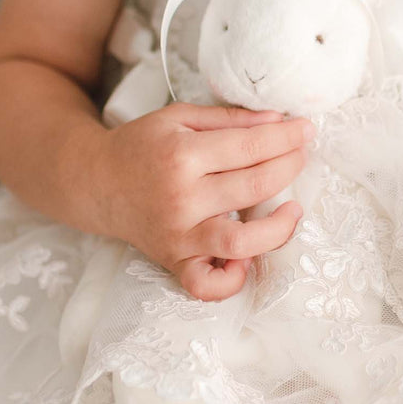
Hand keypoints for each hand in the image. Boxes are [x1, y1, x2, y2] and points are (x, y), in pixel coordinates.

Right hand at [94, 103, 314, 301]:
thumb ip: (230, 119)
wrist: (95, 183)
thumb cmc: (142, 147)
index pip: (251, 146)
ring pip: (242, 242)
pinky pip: (208, 285)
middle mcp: (181, 199)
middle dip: (291, 166)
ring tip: (292, 209)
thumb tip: (279, 121)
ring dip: (279, 227)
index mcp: (181, 155)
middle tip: (301, 155)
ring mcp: (178, 236)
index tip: (307, 130)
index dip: (287, 137)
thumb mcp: (180, 118)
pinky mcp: (174, 262)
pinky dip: (233, 278)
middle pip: (255, 186)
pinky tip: (249, 255)